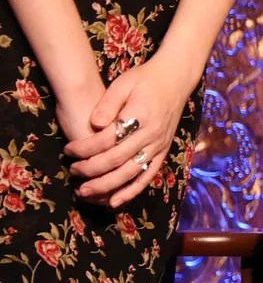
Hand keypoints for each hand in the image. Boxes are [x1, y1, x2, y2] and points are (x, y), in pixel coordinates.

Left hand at [64, 56, 191, 207]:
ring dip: (107, 186)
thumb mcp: (123, 84)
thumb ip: (108, 103)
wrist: (175, 80)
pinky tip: (114, 201)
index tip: (68, 150)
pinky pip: (147, 177)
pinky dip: (131, 191)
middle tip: (72, 171)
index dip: (85, 148)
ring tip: (85, 192)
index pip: (108, 139)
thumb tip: (95, 124)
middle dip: (91, 169)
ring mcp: (159, 146)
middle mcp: (152, 135)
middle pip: (118, 160)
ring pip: (131, 173)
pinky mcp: (163, 153)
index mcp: (141, 117)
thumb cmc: (145, 80)